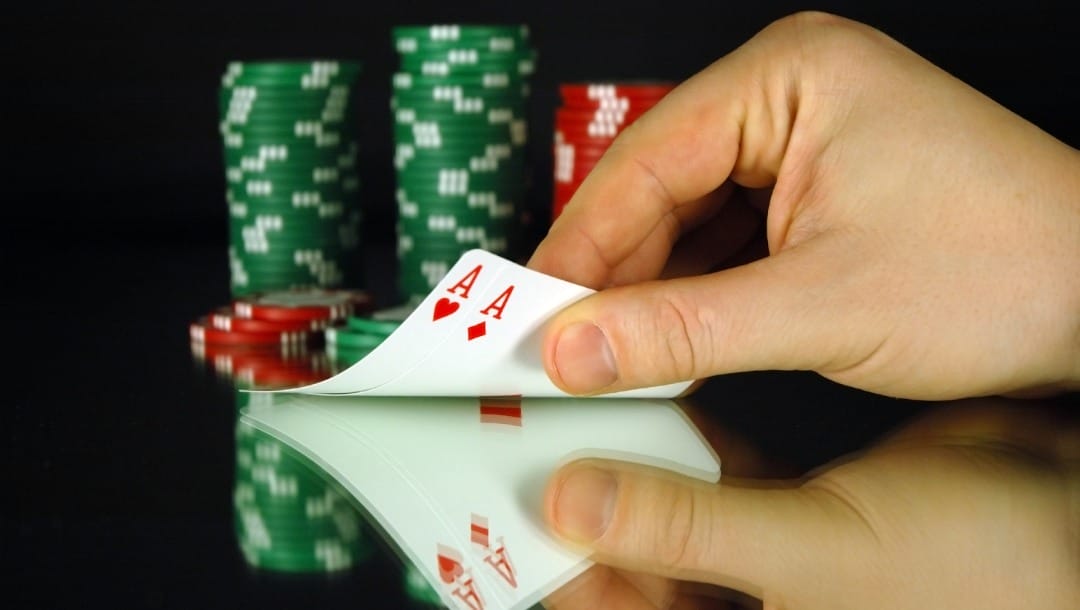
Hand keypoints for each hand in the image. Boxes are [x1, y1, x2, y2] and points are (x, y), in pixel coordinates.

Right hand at [527, 11, 1079, 399]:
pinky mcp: (815, 193)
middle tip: (555, 343)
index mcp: (790, 78)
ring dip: (647, 289)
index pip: (644, 161)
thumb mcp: (822, 306)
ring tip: (602, 353)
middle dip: (610, 273)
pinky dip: (692, 294)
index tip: (529, 311)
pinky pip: (725, 241)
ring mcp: (803, 145)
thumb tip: (576, 347)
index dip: (578, 245)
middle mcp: (791, 98)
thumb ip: (684, 329)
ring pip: (687, 221)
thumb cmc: (1008, 268)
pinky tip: (664, 341)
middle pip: (658, 188)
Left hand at [541, 396, 1078, 609]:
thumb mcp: (815, 554)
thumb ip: (688, 525)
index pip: (599, 602)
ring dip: (605, 440)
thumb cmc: (969, 565)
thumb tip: (571, 502)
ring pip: (648, 487)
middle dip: (558, 489)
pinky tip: (631, 370)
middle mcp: (723, 589)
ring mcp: (744, 531)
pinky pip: (697, 443)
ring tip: (546, 389)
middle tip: (497, 427)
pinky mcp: (771, 475)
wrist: (1062, 509)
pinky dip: (665, 408)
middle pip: (610, 546)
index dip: (534, 564)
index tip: (474, 500)